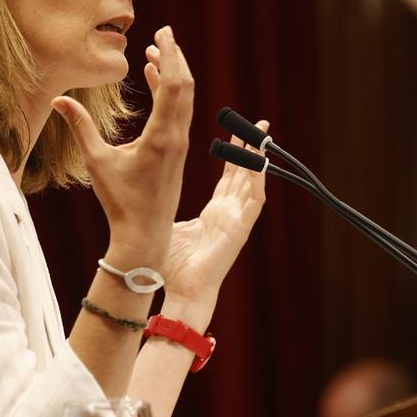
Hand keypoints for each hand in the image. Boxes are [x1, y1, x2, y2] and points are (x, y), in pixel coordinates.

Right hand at [52, 26, 192, 263]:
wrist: (145, 234)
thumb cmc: (120, 201)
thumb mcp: (96, 161)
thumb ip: (79, 127)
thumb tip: (57, 99)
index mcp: (161, 136)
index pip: (173, 84)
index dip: (170, 55)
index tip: (163, 32)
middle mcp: (176, 137)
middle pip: (185, 85)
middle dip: (175, 57)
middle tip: (163, 34)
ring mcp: (180, 144)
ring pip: (184, 99)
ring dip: (173, 73)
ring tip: (155, 53)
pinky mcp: (178, 151)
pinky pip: (178, 112)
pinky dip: (170, 92)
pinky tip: (155, 79)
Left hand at [159, 120, 268, 308]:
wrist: (182, 291)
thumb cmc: (174, 267)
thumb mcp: (171, 227)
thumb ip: (169, 209)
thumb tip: (154, 196)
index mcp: (214, 212)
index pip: (228, 177)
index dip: (233, 155)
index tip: (235, 133)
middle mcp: (229, 213)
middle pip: (244, 174)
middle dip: (251, 149)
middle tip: (257, 125)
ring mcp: (237, 221)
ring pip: (253, 183)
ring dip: (258, 160)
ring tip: (262, 136)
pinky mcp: (241, 230)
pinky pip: (255, 201)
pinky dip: (258, 182)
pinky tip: (259, 164)